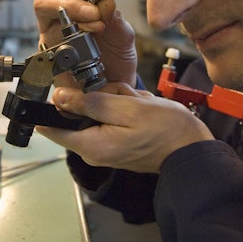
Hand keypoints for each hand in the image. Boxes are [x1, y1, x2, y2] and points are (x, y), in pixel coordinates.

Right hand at [34, 0, 136, 86]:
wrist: (109, 86)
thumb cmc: (113, 57)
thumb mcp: (124, 35)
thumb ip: (116, 19)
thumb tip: (105, 3)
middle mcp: (61, 3)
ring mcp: (51, 24)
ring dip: (69, 4)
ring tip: (92, 17)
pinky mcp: (48, 45)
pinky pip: (45, 28)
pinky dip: (67, 27)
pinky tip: (87, 33)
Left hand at [37, 83, 214, 172]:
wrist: (192, 148)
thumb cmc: (165, 129)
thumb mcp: (127, 108)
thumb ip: (91, 103)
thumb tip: (58, 97)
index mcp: (91, 145)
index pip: (51, 128)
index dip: (51, 106)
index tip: (63, 90)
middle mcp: (93, 151)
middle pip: (77, 114)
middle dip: (98, 97)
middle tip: (122, 97)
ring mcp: (105, 148)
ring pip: (96, 111)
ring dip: (115, 100)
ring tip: (136, 104)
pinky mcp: (116, 143)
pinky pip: (110, 118)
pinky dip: (123, 108)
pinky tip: (139, 108)